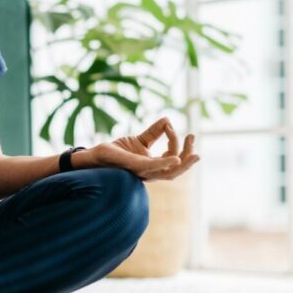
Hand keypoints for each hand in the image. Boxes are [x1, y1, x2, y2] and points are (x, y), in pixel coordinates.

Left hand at [83, 117, 199, 181]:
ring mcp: (144, 172)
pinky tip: (176, 158)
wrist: (96, 155)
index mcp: (154, 166)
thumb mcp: (140, 139)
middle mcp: (151, 172)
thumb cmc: (117, 151)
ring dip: (184, 164)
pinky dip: (166, 163)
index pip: (172, 156)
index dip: (174, 140)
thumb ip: (154, 132)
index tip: (169, 124)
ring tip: (195, 154)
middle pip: (177, 169)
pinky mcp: (135, 167)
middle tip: (193, 137)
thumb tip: (168, 119)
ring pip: (170, 173)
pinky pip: (154, 167)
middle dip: (189, 157)